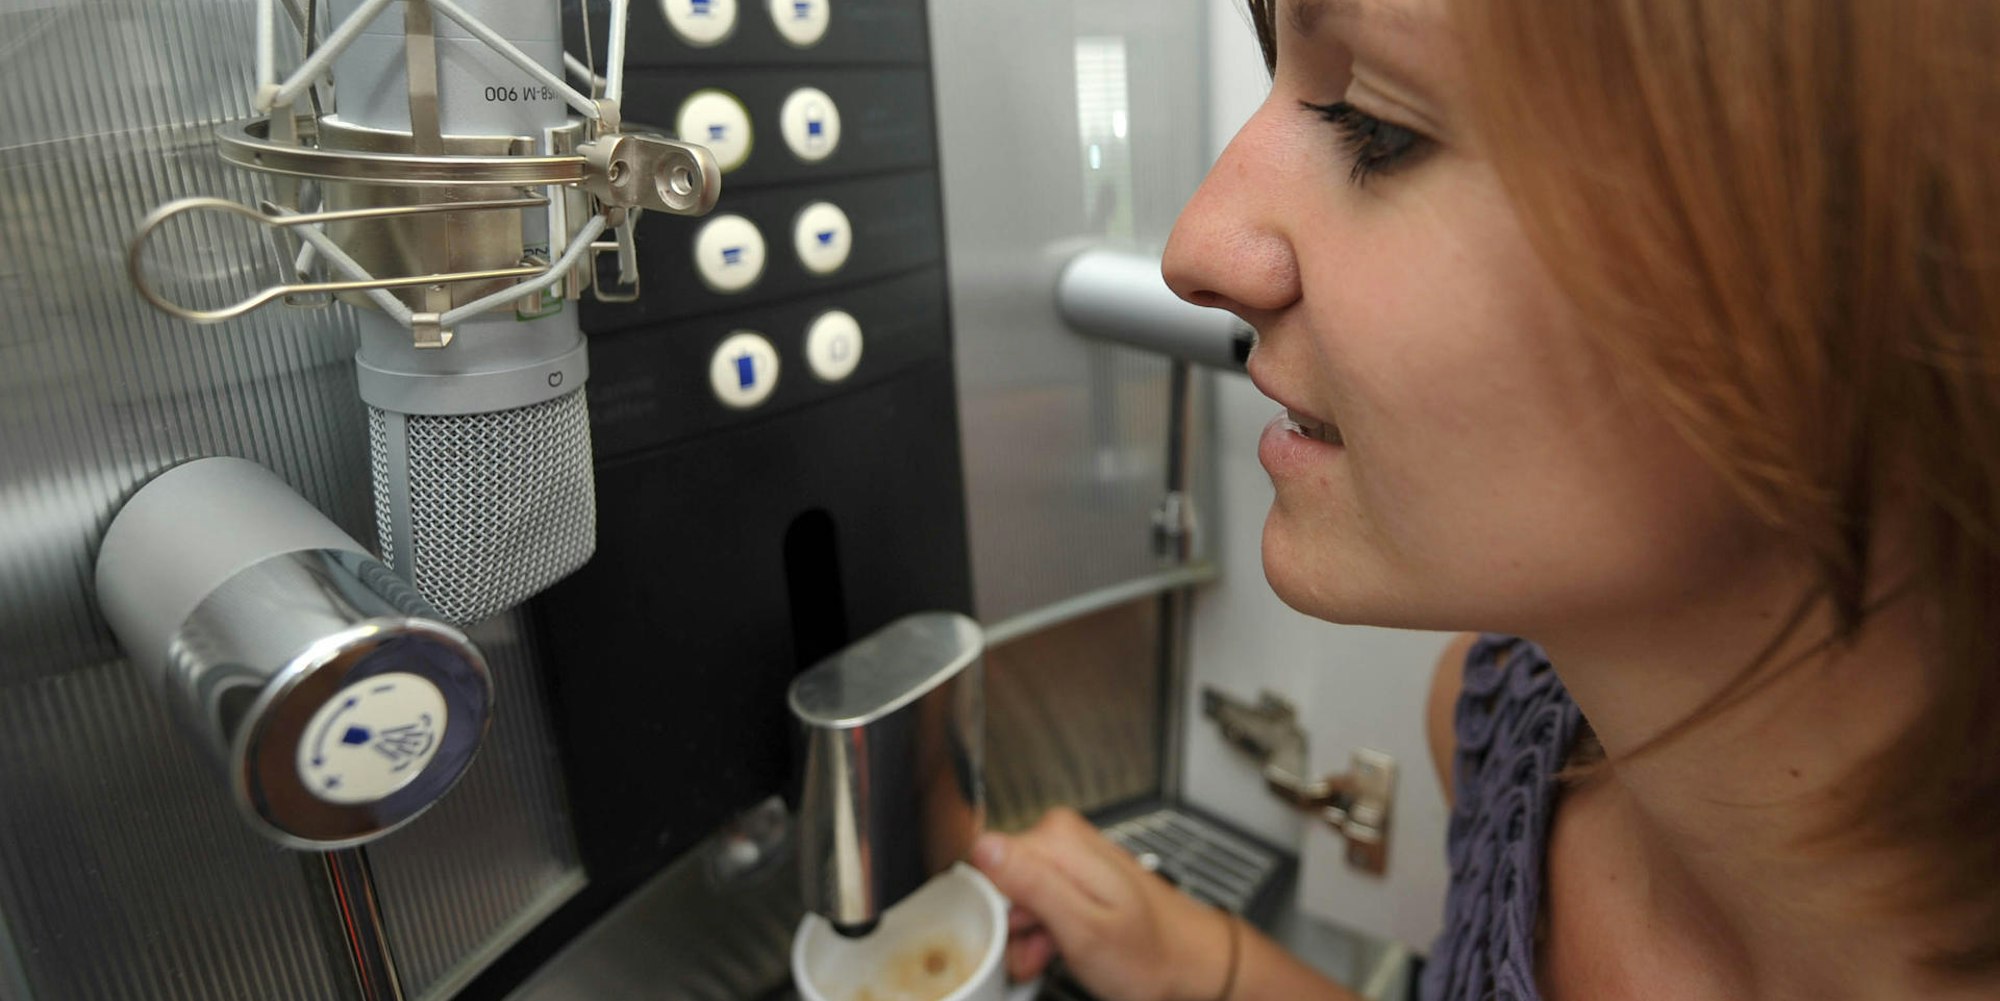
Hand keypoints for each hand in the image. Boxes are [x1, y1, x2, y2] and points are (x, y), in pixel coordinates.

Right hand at [970, 808, 1230, 1000]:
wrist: (1191, 964)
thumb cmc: (1150, 954)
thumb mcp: (1083, 928)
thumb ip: (1031, 884)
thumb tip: (982, 846)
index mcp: (1057, 840)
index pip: (984, 860)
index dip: (992, 907)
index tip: (1012, 935)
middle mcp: (1061, 838)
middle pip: (999, 878)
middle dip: (1010, 924)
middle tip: (1037, 952)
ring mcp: (1070, 858)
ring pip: (1016, 895)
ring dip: (1025, 933)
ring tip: (1052, 954)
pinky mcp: (1075, 878)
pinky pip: (1038, 901)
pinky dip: (1042, 930)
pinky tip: (1058, 948)